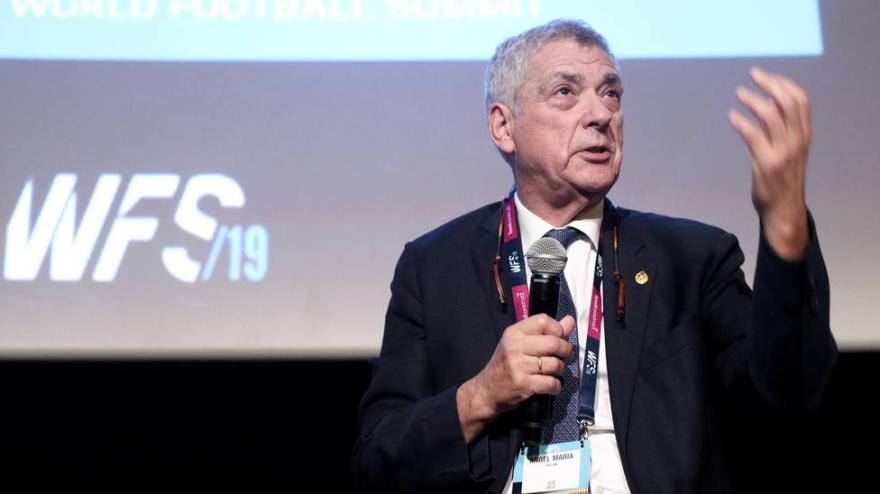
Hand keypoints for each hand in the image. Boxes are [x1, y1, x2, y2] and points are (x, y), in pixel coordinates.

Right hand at [456, 314, 574, 442]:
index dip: (558, 329)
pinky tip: (551, 386)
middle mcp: (515, 346)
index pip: (544, 321)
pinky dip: (556, 386)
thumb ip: (546, 332)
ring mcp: (519, 366)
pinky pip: (551, 383)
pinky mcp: (523, 384)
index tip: (558, 339)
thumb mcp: (520, 343)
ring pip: (555, 364)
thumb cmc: (506, 365)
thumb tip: (570, 321)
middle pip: (554, 342)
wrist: (487, 391)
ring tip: (554, 372)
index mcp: (514, 332)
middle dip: (565, 351)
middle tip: (562, 357)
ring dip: (561, 370)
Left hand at [728, 67, 809, 260]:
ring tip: (739, 93)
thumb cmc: (784, 179)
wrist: (784, 211)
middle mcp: (797, 140)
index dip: (784, 83)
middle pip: (787, 101)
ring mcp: (783, 152)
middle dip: (770, 83)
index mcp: (804, 135)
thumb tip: (771, 102)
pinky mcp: (767, 164)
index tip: (767, 76)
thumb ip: (784, 129)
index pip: (801, 100)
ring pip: (771, 115)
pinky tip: (732, 116)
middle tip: (752, 75)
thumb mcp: (791, 150)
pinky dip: (741, 122)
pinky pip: (754, 136)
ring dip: (753, 100)